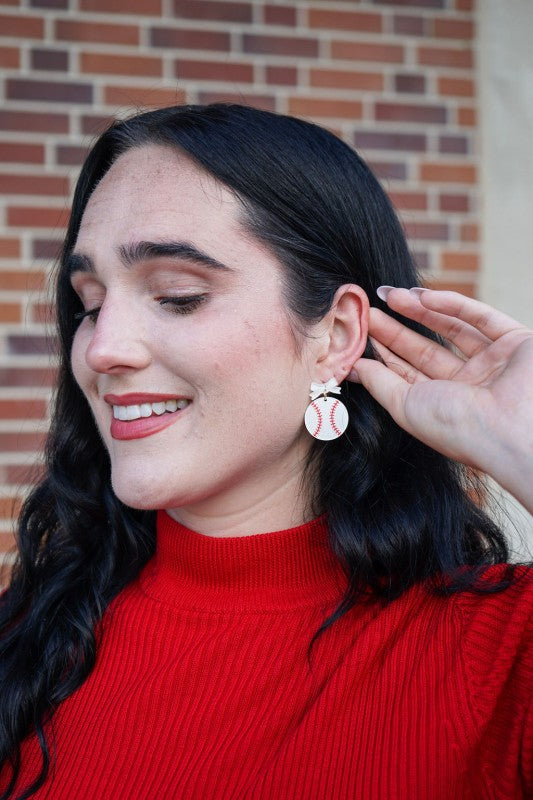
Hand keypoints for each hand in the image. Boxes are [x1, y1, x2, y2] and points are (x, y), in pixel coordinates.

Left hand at [349, 287, 532, 512]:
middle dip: (396, 329)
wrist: (510, 428)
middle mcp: (469, 386)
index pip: (407, 373)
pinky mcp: (515, 341)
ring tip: (389, 296)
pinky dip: (450, 303)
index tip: (360, 332)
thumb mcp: (405, 406)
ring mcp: (493, 363)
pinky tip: (421, 295)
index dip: (384, 351)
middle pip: (426, 350)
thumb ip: (379, 383)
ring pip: (451, 329)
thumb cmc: (457, 427)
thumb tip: (353, 367)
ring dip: (418, 310)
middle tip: (369, 309)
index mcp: (444, 406)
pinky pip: (479, 316)